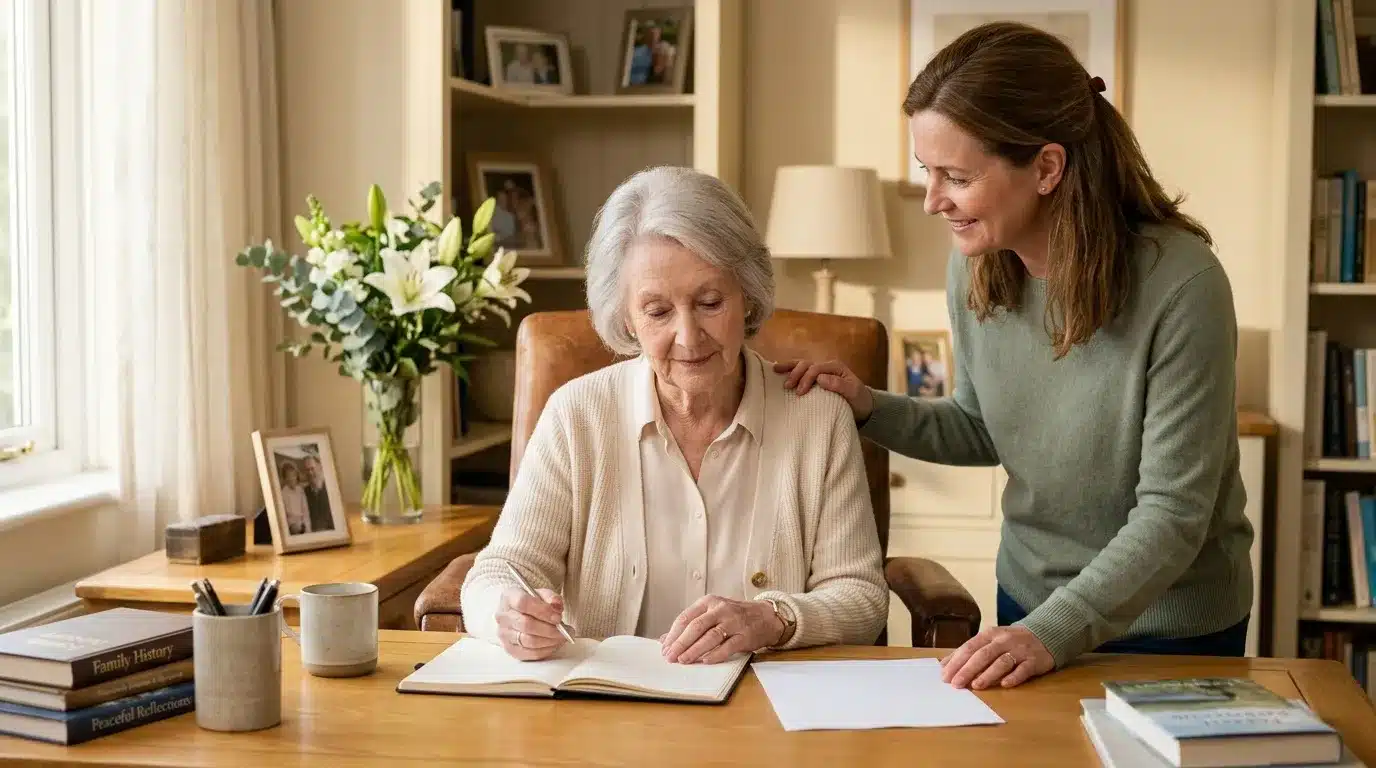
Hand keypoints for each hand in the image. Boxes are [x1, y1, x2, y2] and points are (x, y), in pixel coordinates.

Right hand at [495, 586, 566, 660]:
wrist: (521, 613)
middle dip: (549, 629)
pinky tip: (554, 644)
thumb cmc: (533, 603)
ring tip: (562, 637)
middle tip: (564, 630)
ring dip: (549, 641)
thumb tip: (556, 605)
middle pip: (526, 625)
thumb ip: (551, 597)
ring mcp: (504, 634)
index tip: (558, 617)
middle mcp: (502, 616)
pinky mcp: (510, 649)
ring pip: (528, 641)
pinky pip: (530, 653)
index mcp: (509, 597)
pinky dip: (546, 650)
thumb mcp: (543, 594)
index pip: (523, 603)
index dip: (542, 610)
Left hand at [660, 595, 783, 663]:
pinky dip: (716, 654)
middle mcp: (720, 609)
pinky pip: (728, 646)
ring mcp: (734, 622)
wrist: (765, 616)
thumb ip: (690, 625)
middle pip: (696, 626)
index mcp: (708, 602)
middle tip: (670, 657)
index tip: (664, 648)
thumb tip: (665, 640)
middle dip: (680, 643)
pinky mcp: (745, 635)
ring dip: (694, 650)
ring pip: (710, 637)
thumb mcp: (711, 614)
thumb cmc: (734, 617)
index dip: (673, 634)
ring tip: (683, 661)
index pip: (686, 618)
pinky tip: (705, 661)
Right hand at [772, 359, 873, 421]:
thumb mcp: (853, 393)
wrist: (864, 407)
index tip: (800, 392)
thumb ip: (839, 385)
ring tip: (776, 371)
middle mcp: (826, 366)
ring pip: (801, 364)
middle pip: (807, 364)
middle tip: (787, 386)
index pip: (816, 368)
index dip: (806, 378)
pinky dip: (790, 370)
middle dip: (795, 373)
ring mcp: (820, 371)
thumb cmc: (858, 400)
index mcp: (835, 367)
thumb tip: (820, 378)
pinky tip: (779, 371)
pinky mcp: (815, 379)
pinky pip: (801, 371)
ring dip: (789, 367)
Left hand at [940, 626, 1054, 689]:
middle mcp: (1003, 640)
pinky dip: (1014, 677)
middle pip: (983, 655)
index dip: (956, 661)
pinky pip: (1023, 669)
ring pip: (1002, 662)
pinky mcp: (1034, 661)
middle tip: (956, 684)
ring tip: (975, 686)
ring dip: (988, 674)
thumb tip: (944, 665)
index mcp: (989, 634)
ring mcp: (1020, 650)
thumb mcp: (989, 641)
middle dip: (967, 669)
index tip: (945, 676)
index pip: (969, 647)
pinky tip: (1005, 685)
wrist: (1044, 635)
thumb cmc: (1010, 641)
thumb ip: (969, 652)